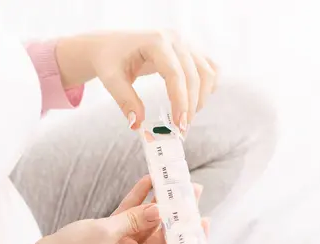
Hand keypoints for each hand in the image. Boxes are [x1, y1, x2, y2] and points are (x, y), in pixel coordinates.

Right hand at [9, 176, 209, 243]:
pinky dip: (137, 200)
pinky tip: (147, 181)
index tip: (203, 221)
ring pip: (146, 222)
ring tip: (173, 181)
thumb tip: (159, 210)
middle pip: (163, 235)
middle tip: (191, 190)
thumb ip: (133, 219)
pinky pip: (128, 216)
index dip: (190, 242)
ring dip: (158, 203)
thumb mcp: (103, 233)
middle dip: (177, 214)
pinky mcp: (108, 235)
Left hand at [56, 31, 218, 130]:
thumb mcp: (111, 79)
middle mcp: (175, 38)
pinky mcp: (190, 50)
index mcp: (155, 41)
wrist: (110, 45)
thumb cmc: (109, 59)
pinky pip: (209, 67)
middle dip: (191, 105)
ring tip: (185, 118)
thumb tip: (137, 125)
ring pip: (207, 71)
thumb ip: (125, 100)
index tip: (179, 124)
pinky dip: (208, 85)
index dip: (180, 100)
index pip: (175, 73)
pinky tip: (196, 101)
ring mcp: (185, 42)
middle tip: (181, 130)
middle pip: (194, 74)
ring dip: (201, 97)